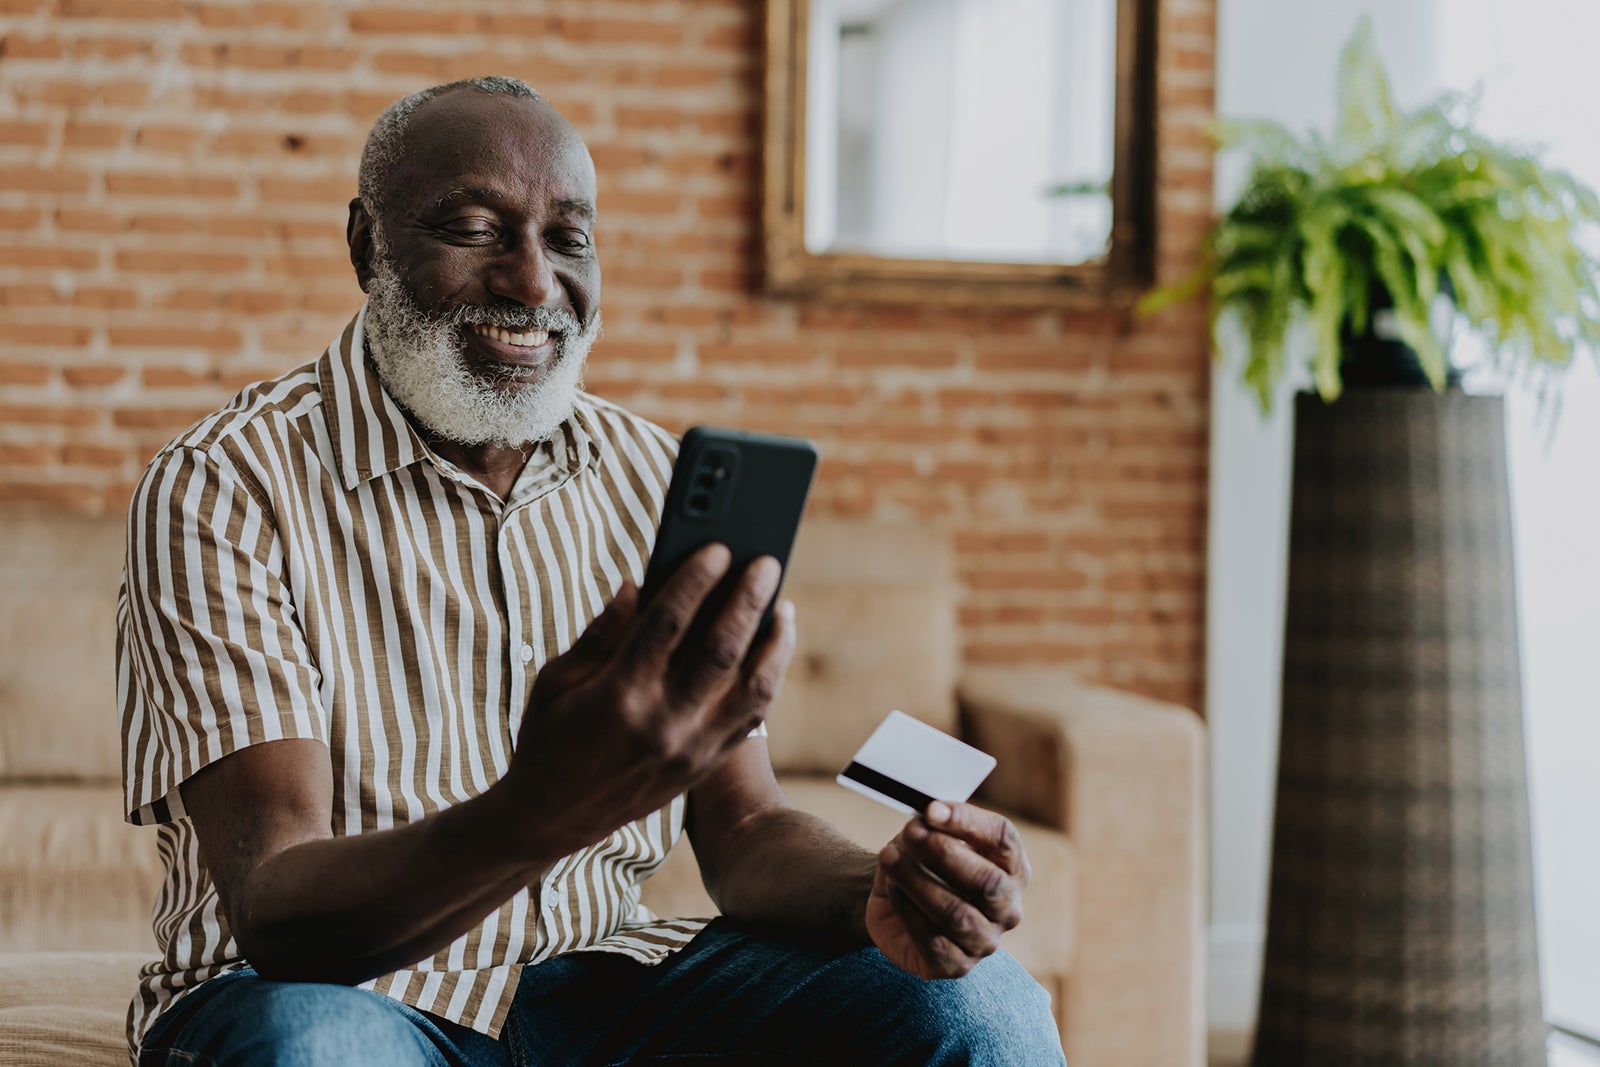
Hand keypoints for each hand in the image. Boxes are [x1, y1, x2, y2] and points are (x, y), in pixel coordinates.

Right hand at [501, 543, 796, 857]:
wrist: (553, 819)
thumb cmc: (549, 739)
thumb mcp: (556, 681)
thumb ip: (600, 634)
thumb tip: (637, 584)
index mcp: (618, 696)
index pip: (668, 624)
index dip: (695, 580)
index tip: (717, 548)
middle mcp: (662, 723)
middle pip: (721, 650)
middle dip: (748, 599)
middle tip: (766, 563)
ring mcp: (690, 749)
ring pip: (752, 687)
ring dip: (773, 641)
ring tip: (783, 606)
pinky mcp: (704, 764)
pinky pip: (752, 716)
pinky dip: (769, 677)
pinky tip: (773, 648)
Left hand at [866, 802, 1029, 978]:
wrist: (895, 900)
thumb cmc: (921, 861)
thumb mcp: (929, 834)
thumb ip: (934, 824)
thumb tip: (927, 817)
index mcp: (1012, 866)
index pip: (1003, 839)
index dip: (967, 822)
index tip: (930, 810)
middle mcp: (1008, 906)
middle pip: (987, 882)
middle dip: (943, 853)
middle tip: (909, 832)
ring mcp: (986, 940)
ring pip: (957, 913)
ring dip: (917, 881)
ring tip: (889, 858)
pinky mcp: (957, 965)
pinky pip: (933, 940)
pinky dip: (907, 910)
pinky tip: (892, 890)